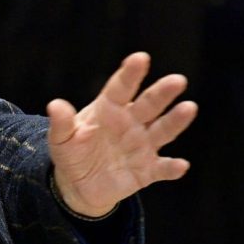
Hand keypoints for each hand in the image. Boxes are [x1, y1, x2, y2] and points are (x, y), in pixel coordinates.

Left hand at [47, 52, 196, 216]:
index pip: (121, 88)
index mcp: (109, 109)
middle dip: (162, 93)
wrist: (79, 185)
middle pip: (149, 104)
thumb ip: (62, 124)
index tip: (140, 58)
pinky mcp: (147, 171)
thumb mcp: (61, 139)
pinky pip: (162, 169)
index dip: (130, 74)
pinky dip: (171, 167)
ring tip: (188, 108)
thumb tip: (54, 106)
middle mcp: (131, 123)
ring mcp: (142, 146)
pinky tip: (181, 165)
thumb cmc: (73, 153)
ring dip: (175, 121)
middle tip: (177, 80)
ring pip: (162, 131)